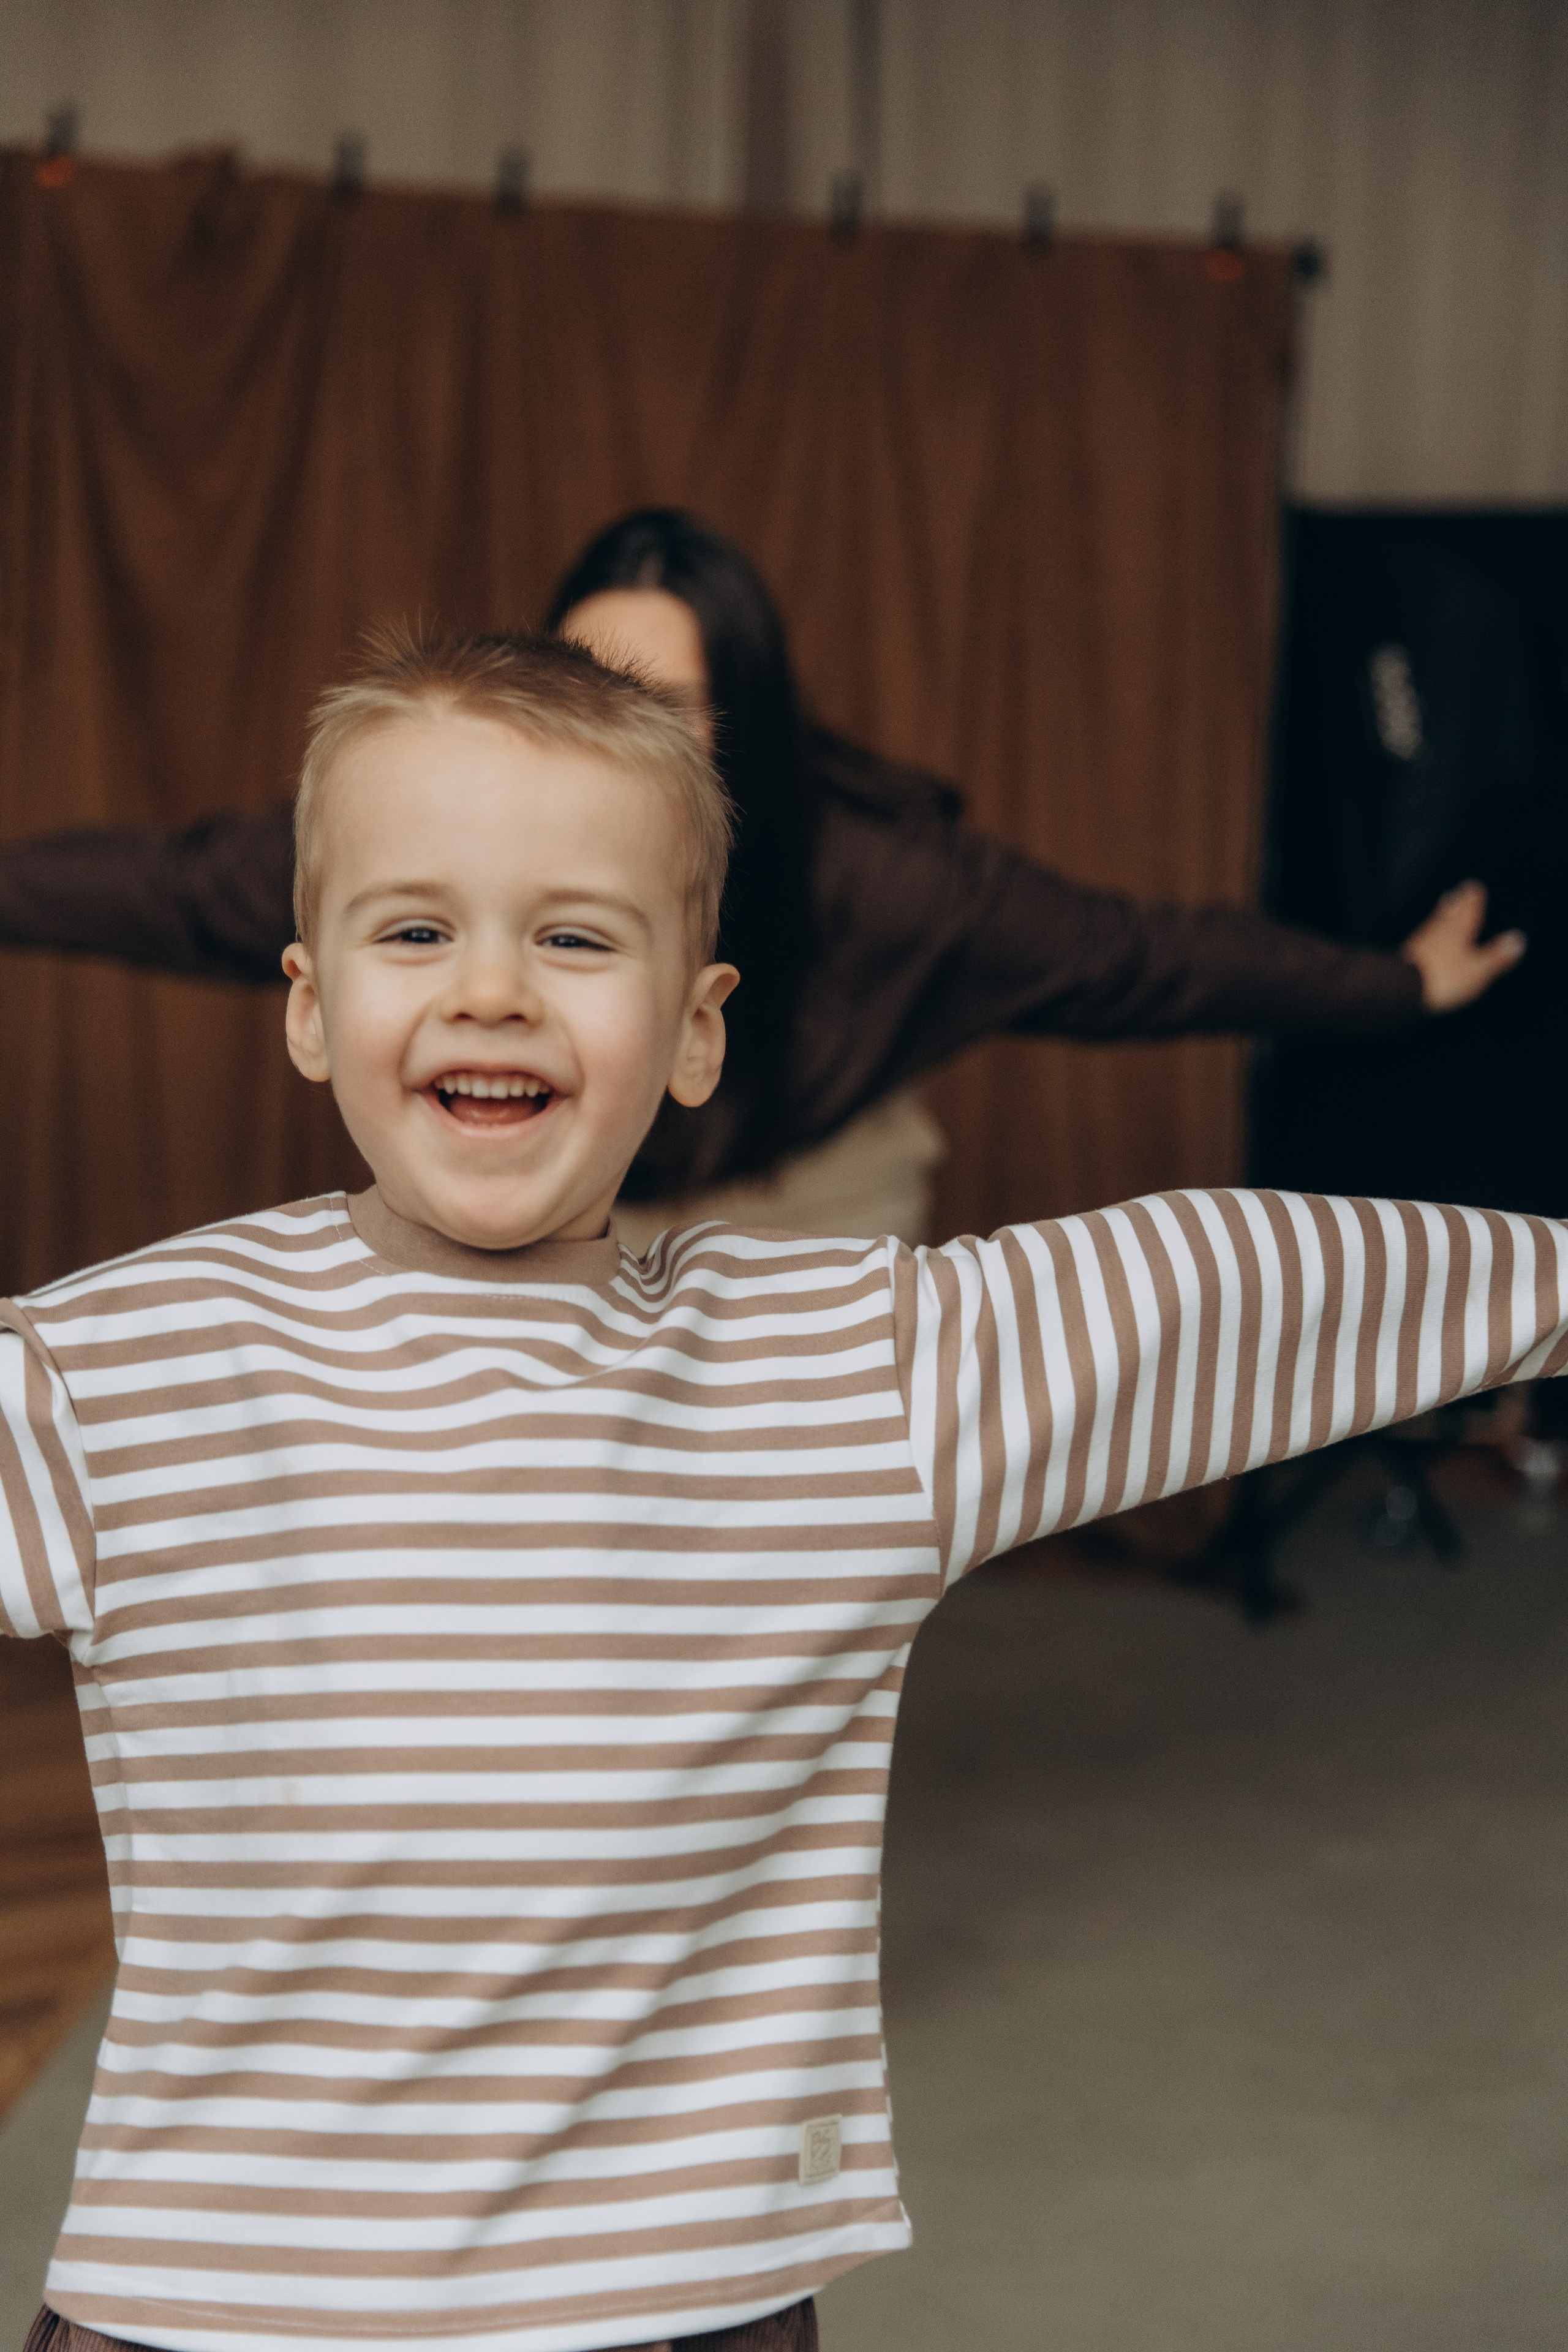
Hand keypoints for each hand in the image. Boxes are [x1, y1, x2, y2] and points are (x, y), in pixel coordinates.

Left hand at [1400, 879, 1525, 1012]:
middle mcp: (1439, 933)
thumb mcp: (1478, 970)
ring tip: (1444, 903)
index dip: (1472, 901)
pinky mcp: (1406, 956)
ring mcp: (1420, 943)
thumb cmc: (1444, 978)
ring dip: (1441, 913)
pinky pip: (1421, 937)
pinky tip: (1423, 934)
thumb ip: (1496, 956)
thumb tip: (1518, 940)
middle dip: (1457, 903)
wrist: (1401, 987)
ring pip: (1434, 923)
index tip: (1473, 886)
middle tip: (1459, 891)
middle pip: (1450, 915)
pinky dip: (1426, 930)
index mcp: (1459, 933)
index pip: (1468, 913)